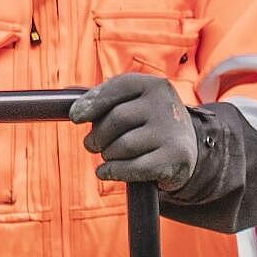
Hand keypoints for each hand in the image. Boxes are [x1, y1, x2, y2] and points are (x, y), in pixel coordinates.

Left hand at [74, 72, 212, 203]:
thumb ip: (105, 100)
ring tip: (110, 156)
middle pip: (115, 119)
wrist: (188, 150)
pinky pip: (131, 168)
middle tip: (93, 144)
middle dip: (97, 136)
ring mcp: (171, 132)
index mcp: (155, 85)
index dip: (92, 102)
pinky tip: (105, 171)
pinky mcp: (174, 158)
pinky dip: (112, 171)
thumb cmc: (150, 125)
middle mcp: (165, 105)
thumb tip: (69, 104)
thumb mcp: (135, 104)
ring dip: (107, 155)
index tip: (75, 117)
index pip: (117, 88)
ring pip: (121, 146)